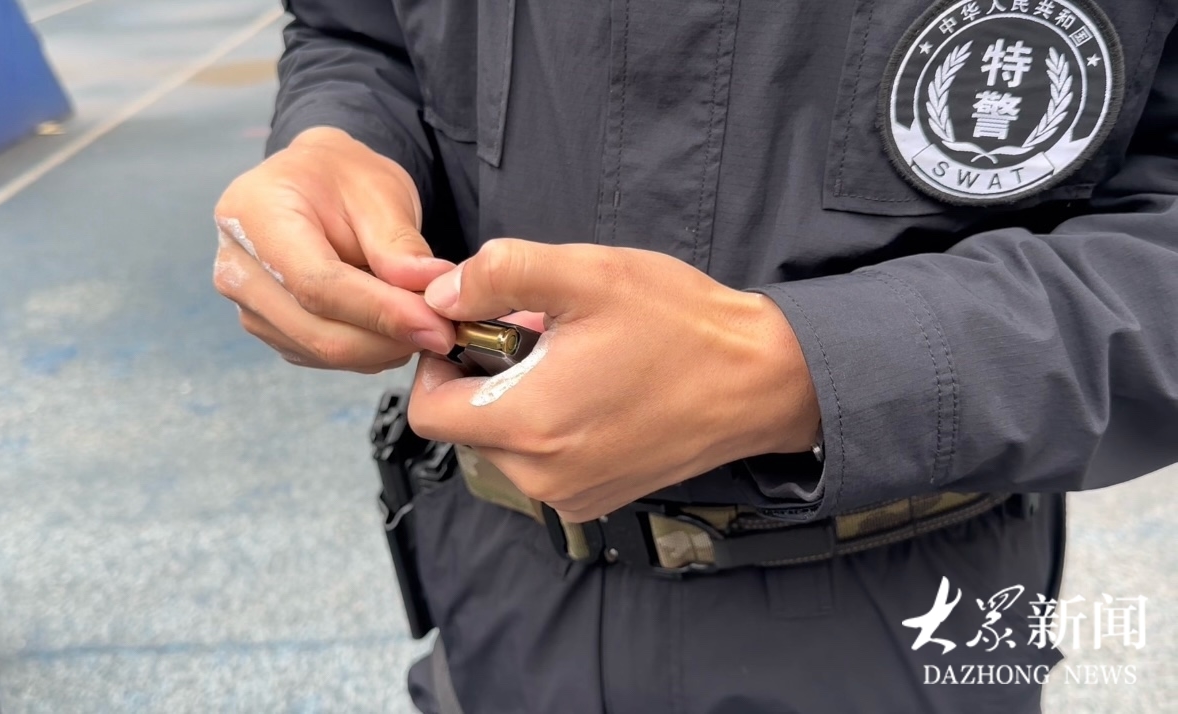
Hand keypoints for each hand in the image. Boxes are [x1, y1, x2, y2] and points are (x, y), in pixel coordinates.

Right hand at [212, 127, 455, 371]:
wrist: (313, 184)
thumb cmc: (341, 179)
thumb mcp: (379, 189)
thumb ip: (400, 243)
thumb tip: (429, 290)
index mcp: (252, 216)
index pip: (317, 285)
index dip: (381, 312)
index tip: (436, 324)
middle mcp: (238, 268)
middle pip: (318, 331)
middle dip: (390, 339)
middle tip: (447, 329)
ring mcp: (249, 307)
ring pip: (324, 352)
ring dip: (384, 347)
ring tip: (423, 315)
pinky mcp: (271, 331)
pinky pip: (324, 358)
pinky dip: (370, 350)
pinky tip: (394, 324)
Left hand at [408, 239, 820, 521]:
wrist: (761, 382)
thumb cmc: (681, 326)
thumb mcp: (588, 274)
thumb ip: (500, 275)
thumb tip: (441, 295)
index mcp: (529, 423)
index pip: (427, 411)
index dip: (436, 362)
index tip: (471, 328)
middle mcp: (543, 476)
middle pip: (465, 426)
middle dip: (484, 375)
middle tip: (538, 334)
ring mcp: (571, 496)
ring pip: (502, 444)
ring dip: (518, 400)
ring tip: (572, 360)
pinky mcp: (595, 500)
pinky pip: (540, 464)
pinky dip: (548, 427)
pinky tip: (592, 390)